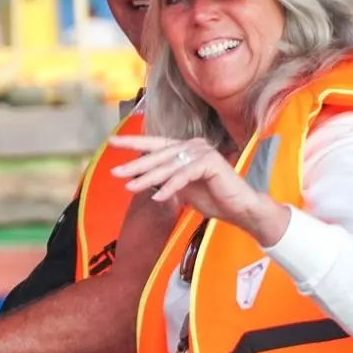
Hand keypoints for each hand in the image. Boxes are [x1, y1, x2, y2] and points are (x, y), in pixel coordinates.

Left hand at [108, 135, 288, 245]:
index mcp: (186, 148)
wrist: (241, 210)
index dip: (133, 143)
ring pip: (169, 166)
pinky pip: (184, 176)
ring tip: (131, 187)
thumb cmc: (214, 199)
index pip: (155, 144)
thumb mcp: (183, 188)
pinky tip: (158, 197)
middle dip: (135, 164)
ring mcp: (203, 152)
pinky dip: (170, 187)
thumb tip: (141, 179)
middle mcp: (194, 145)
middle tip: (116, 173)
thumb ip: (166, 179)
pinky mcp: (211, 163)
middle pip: (159, 154)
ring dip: (148, 178)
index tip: (111, 142)